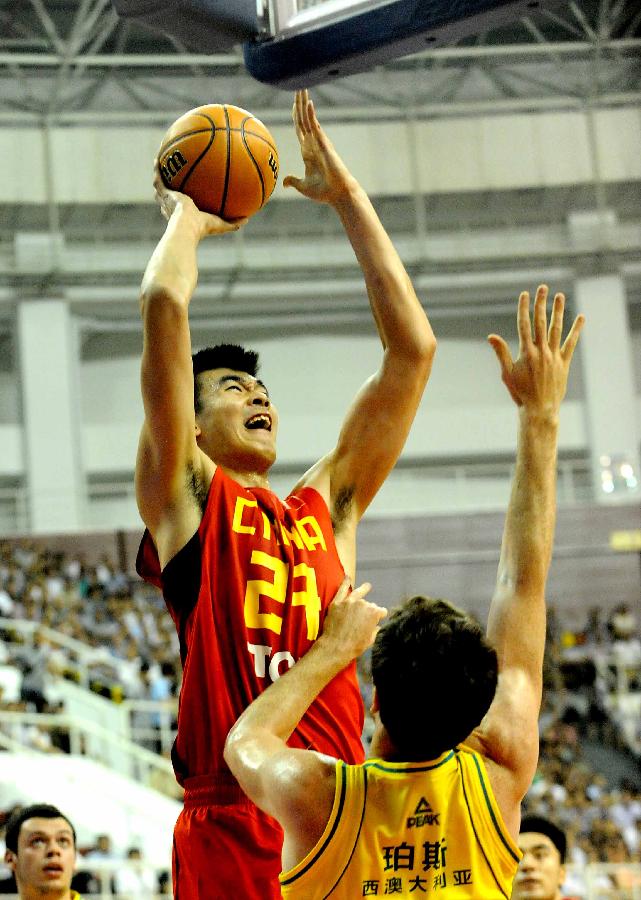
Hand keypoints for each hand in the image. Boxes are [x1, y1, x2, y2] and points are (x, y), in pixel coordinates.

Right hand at [153, 162, 246, 236]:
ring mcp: (167, 200)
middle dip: (170, 188)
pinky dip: (157, 168)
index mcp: (184, 214)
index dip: (183, 200)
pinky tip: (157, 158)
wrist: (188, 226)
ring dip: (160, 175)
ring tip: (161, 164)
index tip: (186, 195)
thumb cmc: (202, 228)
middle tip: (173, 178)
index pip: (182, 206)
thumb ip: (233, 222)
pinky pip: (158, 178)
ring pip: (160, 186)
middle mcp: (173, 207)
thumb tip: (247, 219)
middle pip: (169, 196)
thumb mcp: (221, 224)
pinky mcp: (164, 193)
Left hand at [282, 90, 355, 205]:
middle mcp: (313, 144)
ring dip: (304, 104)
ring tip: (301, 89)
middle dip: (299, 104)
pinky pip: (315, 126)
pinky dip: (311, 115)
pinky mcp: (323, 144)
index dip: (296, 116)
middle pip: (303, 119)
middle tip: (298, 87)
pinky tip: (307, 103)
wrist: (338, 194)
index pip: (300, 129)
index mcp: (308, 151)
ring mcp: (319, 142)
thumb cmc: (324, 192)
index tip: (294, 104)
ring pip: (308, 119)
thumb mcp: (303, 186)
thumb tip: (284, 182)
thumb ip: (294, 181)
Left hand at [319, 578, 386, 662]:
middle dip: (368, 609)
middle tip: (364, 618)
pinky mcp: (336, 603)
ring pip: (357, 593)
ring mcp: (349, 602)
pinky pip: (341, 590)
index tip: (379, 619)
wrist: (335, 647)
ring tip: (367, 586)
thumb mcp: (370, 640)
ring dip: (363, 589)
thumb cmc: (354, 646)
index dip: (380, 616)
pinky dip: (344, 583)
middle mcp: (363, 604)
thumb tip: (377, 626)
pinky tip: (347, 577)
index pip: (381, 611)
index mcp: (374, 613)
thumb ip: (375, 630)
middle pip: (369, 604)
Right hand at [488, 285, 583, 413]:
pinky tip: (581, 317)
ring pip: (556, 329)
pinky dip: (576, 330)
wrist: (539, 409)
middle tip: (542, 287)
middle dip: (541, 303)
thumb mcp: (507, 373)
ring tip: (559, 296)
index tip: (524, 294)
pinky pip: (571, 343)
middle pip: (541, 322)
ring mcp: (554, 356)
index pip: (524, 324)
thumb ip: (501, 352)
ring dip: (558, 311)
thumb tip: (491, 336)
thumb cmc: (520, 393)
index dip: (523, 308)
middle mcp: (541, 351)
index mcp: (526, 353)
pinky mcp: (564, 363)